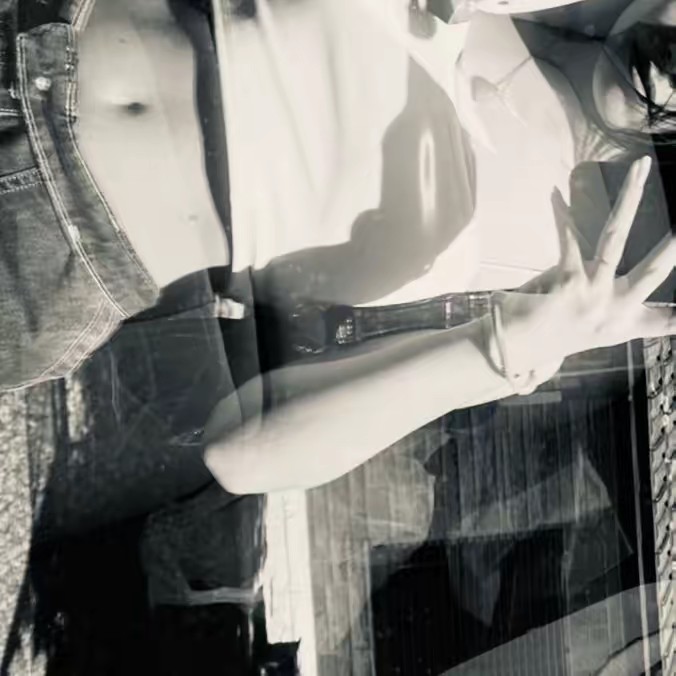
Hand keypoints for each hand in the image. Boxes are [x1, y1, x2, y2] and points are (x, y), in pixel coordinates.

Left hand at [493, 156, 675, 378]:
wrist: (518, 349)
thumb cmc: (563, 332)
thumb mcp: (608, 330)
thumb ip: (641, 315)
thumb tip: (661, 306)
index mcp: (627, 322)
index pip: (669, 319)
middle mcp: (615, 309)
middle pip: (656, 268)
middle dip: (675, 244)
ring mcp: (591, 295)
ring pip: (615, 239)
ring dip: (629, 199)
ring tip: (640, 168)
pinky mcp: (566, 283)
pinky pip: (567, 240)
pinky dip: (562, 215)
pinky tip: (555, 193)